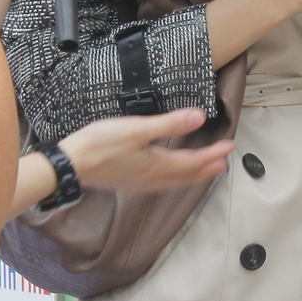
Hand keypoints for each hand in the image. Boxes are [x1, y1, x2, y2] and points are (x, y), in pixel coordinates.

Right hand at [63, 110, 234, 192]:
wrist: (71, 165)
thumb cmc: (100, 145)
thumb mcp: (137, 129)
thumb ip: (169, 124)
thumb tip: (198, 118)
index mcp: (158, 165)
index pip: (194, 161)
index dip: (214, 153)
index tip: (230, 145)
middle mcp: (153, 178)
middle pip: (188, 175)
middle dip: (207, 167)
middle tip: (224, 162)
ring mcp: (141, 182)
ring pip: (176, 180)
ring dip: (193, 174)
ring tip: (205, 170)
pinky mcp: (130, 181)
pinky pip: (162, 182)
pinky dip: (175, 177)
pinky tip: (170, 174)